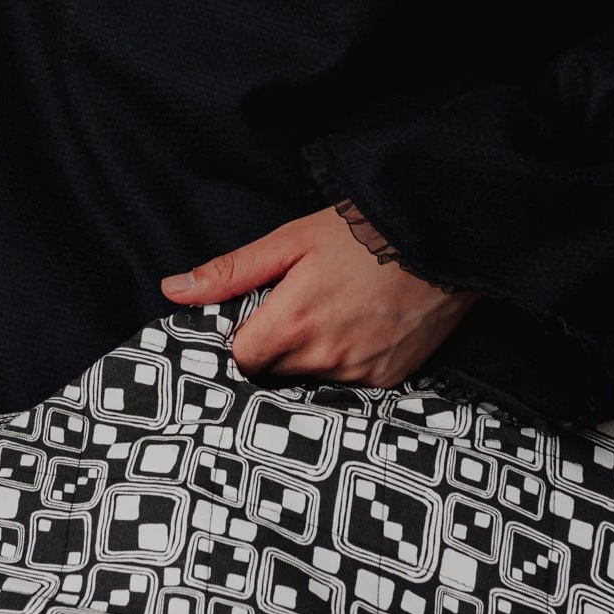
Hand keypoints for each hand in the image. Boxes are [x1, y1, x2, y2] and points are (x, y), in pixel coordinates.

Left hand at [159, 208, 473, 391]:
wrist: (440, 235)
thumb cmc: (362, 231)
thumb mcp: (290, 240)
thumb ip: (231, 272)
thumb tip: (174, 289)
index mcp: (291, 323)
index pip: (239, 361)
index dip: (238, 343)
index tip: (247, 324)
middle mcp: (324, 358)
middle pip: (273, 373)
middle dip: (274, 348)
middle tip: (293, 310)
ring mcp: (359, 373)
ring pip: (311, 378)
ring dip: (310, 357)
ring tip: (331, 314)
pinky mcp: (389, 378)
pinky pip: (350, 382)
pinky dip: (346, 362)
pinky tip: (358, 329)